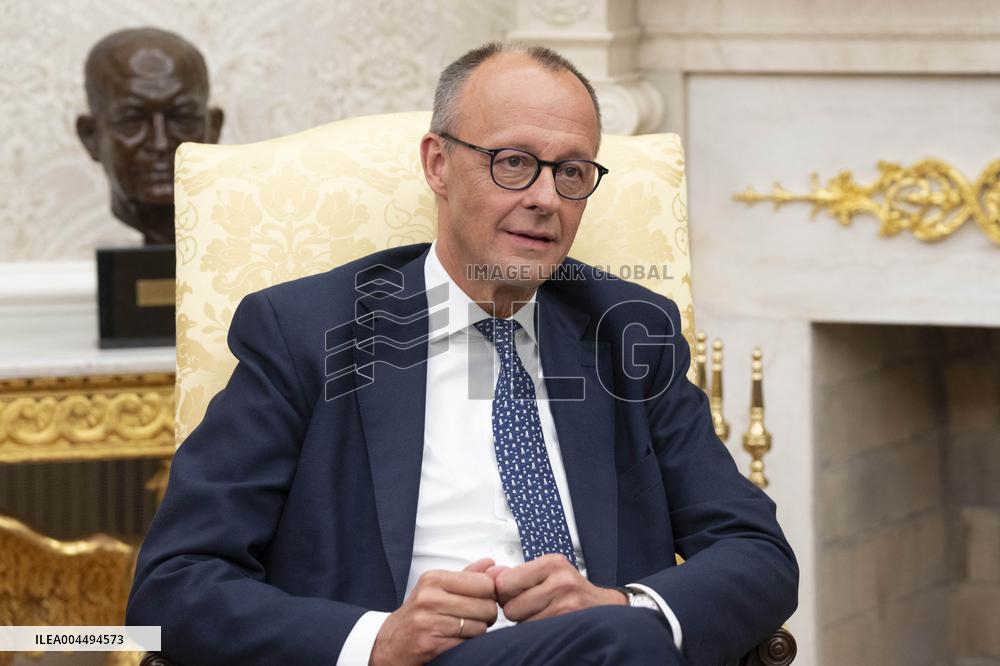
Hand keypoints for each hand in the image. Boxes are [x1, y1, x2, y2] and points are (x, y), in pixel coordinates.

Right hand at [369, 558, 498, 665]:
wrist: (390, 644)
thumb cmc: (418, 614)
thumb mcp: (437, 588)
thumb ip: (467, 576)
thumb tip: (491, 564)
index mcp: (434, 578)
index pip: (484, 583)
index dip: (491, 594)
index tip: (484, 599)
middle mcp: (430, 597)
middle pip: (485, 606)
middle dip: (488, 615)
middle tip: (477, 617)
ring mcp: (429, 621)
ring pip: (480, 626)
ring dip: (478, 631)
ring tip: (465, 628)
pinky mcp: (431, 644)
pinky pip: (467, 643)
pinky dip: (467, 643)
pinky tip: (456, 639)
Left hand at [492, 553, 625, 622]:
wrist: (604, 607)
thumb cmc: (572, 589)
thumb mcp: (546, 572)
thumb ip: (514, 573)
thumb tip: (488, 574)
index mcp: (552, 563)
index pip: (505, 583)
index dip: (504, 593)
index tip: (514, 593)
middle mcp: (561, 581)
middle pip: (511, 607)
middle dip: (515, 610)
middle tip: (531, 605)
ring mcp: (567, 604)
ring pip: (522, 623)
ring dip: (526, 622)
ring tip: (542, 613)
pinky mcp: (569, 623)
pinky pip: (535, 632)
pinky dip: (537, 631)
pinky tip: (548, 623)